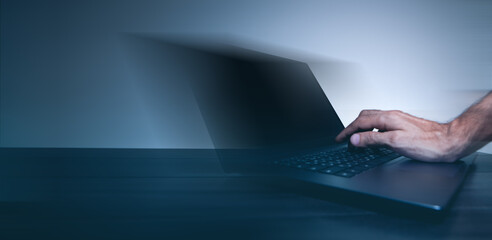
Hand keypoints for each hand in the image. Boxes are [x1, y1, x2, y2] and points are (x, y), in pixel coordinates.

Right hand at [335, 110, 463, 161]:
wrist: (450, 142)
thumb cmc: (428, 143)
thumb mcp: (395, 143)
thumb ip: (373, 140)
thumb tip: (355, 139)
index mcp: (387, 118)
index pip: (360, 122)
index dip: (347, 131)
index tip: (339, 139)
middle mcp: (392, 115)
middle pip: (364, 117)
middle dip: (352, 127)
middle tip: (344, 138)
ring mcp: (398, 119)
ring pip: (373, 119)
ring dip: (362, 128)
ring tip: (356, 138)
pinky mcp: (404, 125)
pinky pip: (381, 124)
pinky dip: (372, 129)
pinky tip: (375, 138)